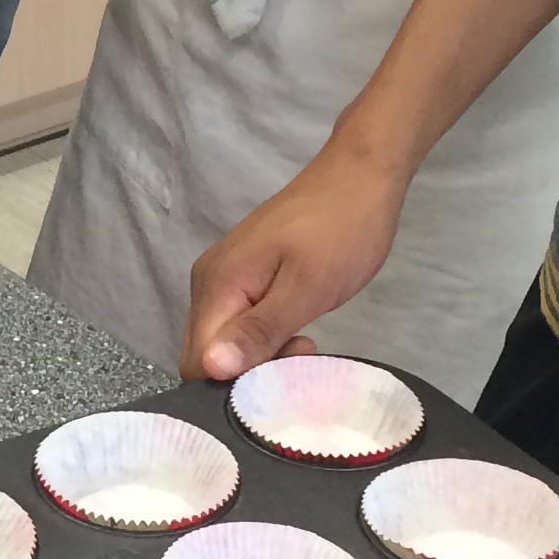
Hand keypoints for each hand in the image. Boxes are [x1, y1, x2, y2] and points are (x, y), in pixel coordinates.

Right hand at [182, 140, 408, 379]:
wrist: (360, 175)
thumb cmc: (341, 231)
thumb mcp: (307, 288)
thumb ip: (258, 330)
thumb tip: (211, 368)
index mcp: (217, 285)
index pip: (198, 362)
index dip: (234, 383)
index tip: (283, 374)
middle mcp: (209, 281)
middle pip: (205, 354)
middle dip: (245, 373)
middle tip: (298, 358)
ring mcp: (225, 275)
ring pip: (223, 340)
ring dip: (258, 356)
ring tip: (303, 342)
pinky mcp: (244, 273)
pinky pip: (238, 321)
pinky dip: (263, 337)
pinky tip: (296, 330)